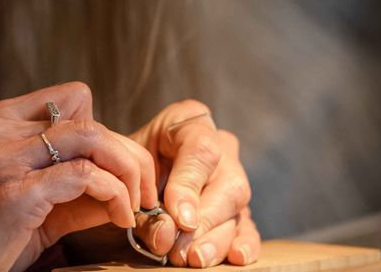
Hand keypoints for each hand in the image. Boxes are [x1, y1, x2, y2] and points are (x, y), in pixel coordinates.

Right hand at [0, 82, 157, 271]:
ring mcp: (4, 160)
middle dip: (126, 153)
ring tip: (134, 204)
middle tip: (143, 190)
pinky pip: (85, 176)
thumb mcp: (16, 197)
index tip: (114, 167)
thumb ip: (67, 186)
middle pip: (89, 115)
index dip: (102, 129)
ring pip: (92, 137)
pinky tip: (118, 217)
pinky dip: (114, 194)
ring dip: (127, 170)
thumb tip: (124, 186)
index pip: (72, 96)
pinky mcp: (15, 194)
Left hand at [129, 100, 260, 266]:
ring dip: (215, 239)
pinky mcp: (239, 207)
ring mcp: (234, 176)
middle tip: (180, 250)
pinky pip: (249, 224)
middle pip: (227, 183)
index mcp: (191, 122)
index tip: (180, 218)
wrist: (132, 173)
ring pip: (237, 208)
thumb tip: (167, 236)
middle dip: (203, 223)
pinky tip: (235, 256)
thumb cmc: (131, 165)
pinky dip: (244, 244)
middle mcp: (221, 146)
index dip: (190, 186)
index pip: (201, 149)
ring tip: (194, 259)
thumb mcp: (131, 174)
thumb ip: (145, 203)